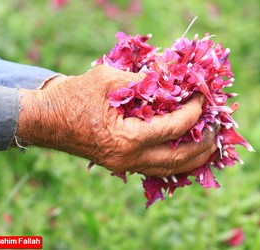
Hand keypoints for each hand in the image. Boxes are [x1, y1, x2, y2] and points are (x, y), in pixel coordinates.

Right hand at [16, 65, 217, 176]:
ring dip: (192, 157)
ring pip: (169, 169)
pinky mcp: (121, 164)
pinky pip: (155, 168)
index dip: (192, 112)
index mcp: (127, 139)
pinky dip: (174, 161)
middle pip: (178, 159)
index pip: (173, 128)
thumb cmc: (72, 97)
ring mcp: (124, 166)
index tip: (202, 98)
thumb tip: (170, 78)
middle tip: (216, 128)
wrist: (44, 120)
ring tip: (209, 144)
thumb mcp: (108, 80)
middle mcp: (129, 159)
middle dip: (202, 144)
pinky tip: (184, 151)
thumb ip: (143, 81)